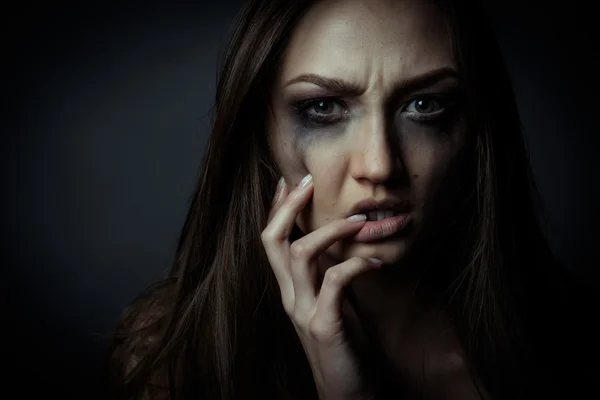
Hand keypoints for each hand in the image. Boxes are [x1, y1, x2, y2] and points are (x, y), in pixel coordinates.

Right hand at [261, 175, 381, 399]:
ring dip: (330, 231)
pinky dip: (356, 265)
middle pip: (272, 241)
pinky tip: (377, 262)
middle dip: (287, 206)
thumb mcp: (331, 303)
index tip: (288, 180)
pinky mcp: (324, 326)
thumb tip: (337, 244)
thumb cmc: (344, 345)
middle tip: (307, 180)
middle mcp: (289, 297)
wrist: (347, 393)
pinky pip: (334, 282)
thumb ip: (326, 275)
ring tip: (359, 222)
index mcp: (290, 289)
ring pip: (300, 255)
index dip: (277, 208)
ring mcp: (303, 312)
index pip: (272, 241)